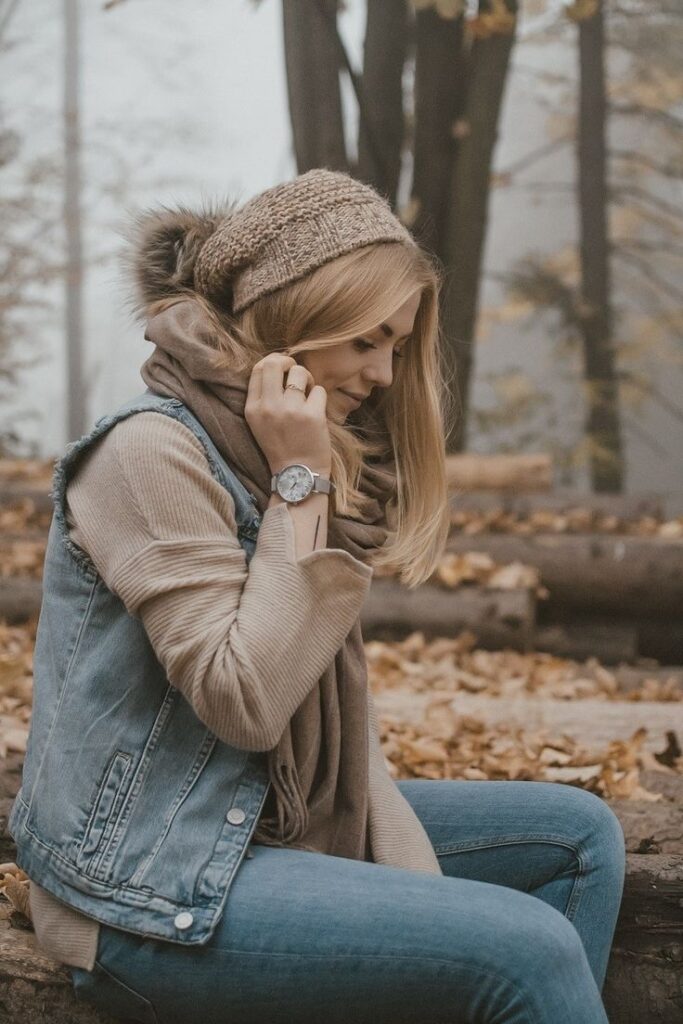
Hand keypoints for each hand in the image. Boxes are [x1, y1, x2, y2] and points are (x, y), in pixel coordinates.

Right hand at [245, 353, 331, 474]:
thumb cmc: (282, 447)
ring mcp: (291, 410)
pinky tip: (316, 411)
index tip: (284, 368)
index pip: (259, 368)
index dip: (274, 362)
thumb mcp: (259, 423)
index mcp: (253, 408)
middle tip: (296, 373)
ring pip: (300, 372)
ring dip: (307, 379)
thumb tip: (278, 365)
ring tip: (308, 394)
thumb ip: (263, 397)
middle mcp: (269, 407)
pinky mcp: (312, 415)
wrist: (297, 474)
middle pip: (275, 362)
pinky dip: (320, 398)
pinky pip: (319, 390)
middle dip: (289, 362)